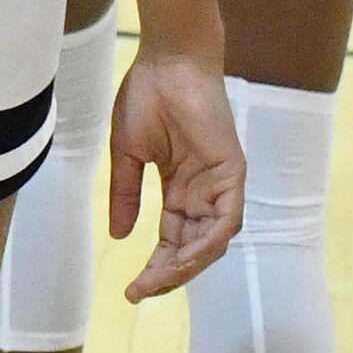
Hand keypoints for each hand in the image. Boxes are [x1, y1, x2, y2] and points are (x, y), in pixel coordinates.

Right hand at [108, 44, 244, 299]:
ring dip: (186, 264)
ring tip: (156, 280)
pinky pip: (226, 218)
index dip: (153, 267)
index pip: (172, 240)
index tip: (129, 290)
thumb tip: (119, 236)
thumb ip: (126, 194)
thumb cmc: (146, 96)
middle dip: (168, 274)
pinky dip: (208, 241)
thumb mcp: (127, 154)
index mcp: (181, 190)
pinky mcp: (233, 172)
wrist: (166, 61)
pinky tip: (184, 257)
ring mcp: (221, 184)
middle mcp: (205, 193)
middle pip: (192, 248)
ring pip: (211, 241)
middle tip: (139, 292)